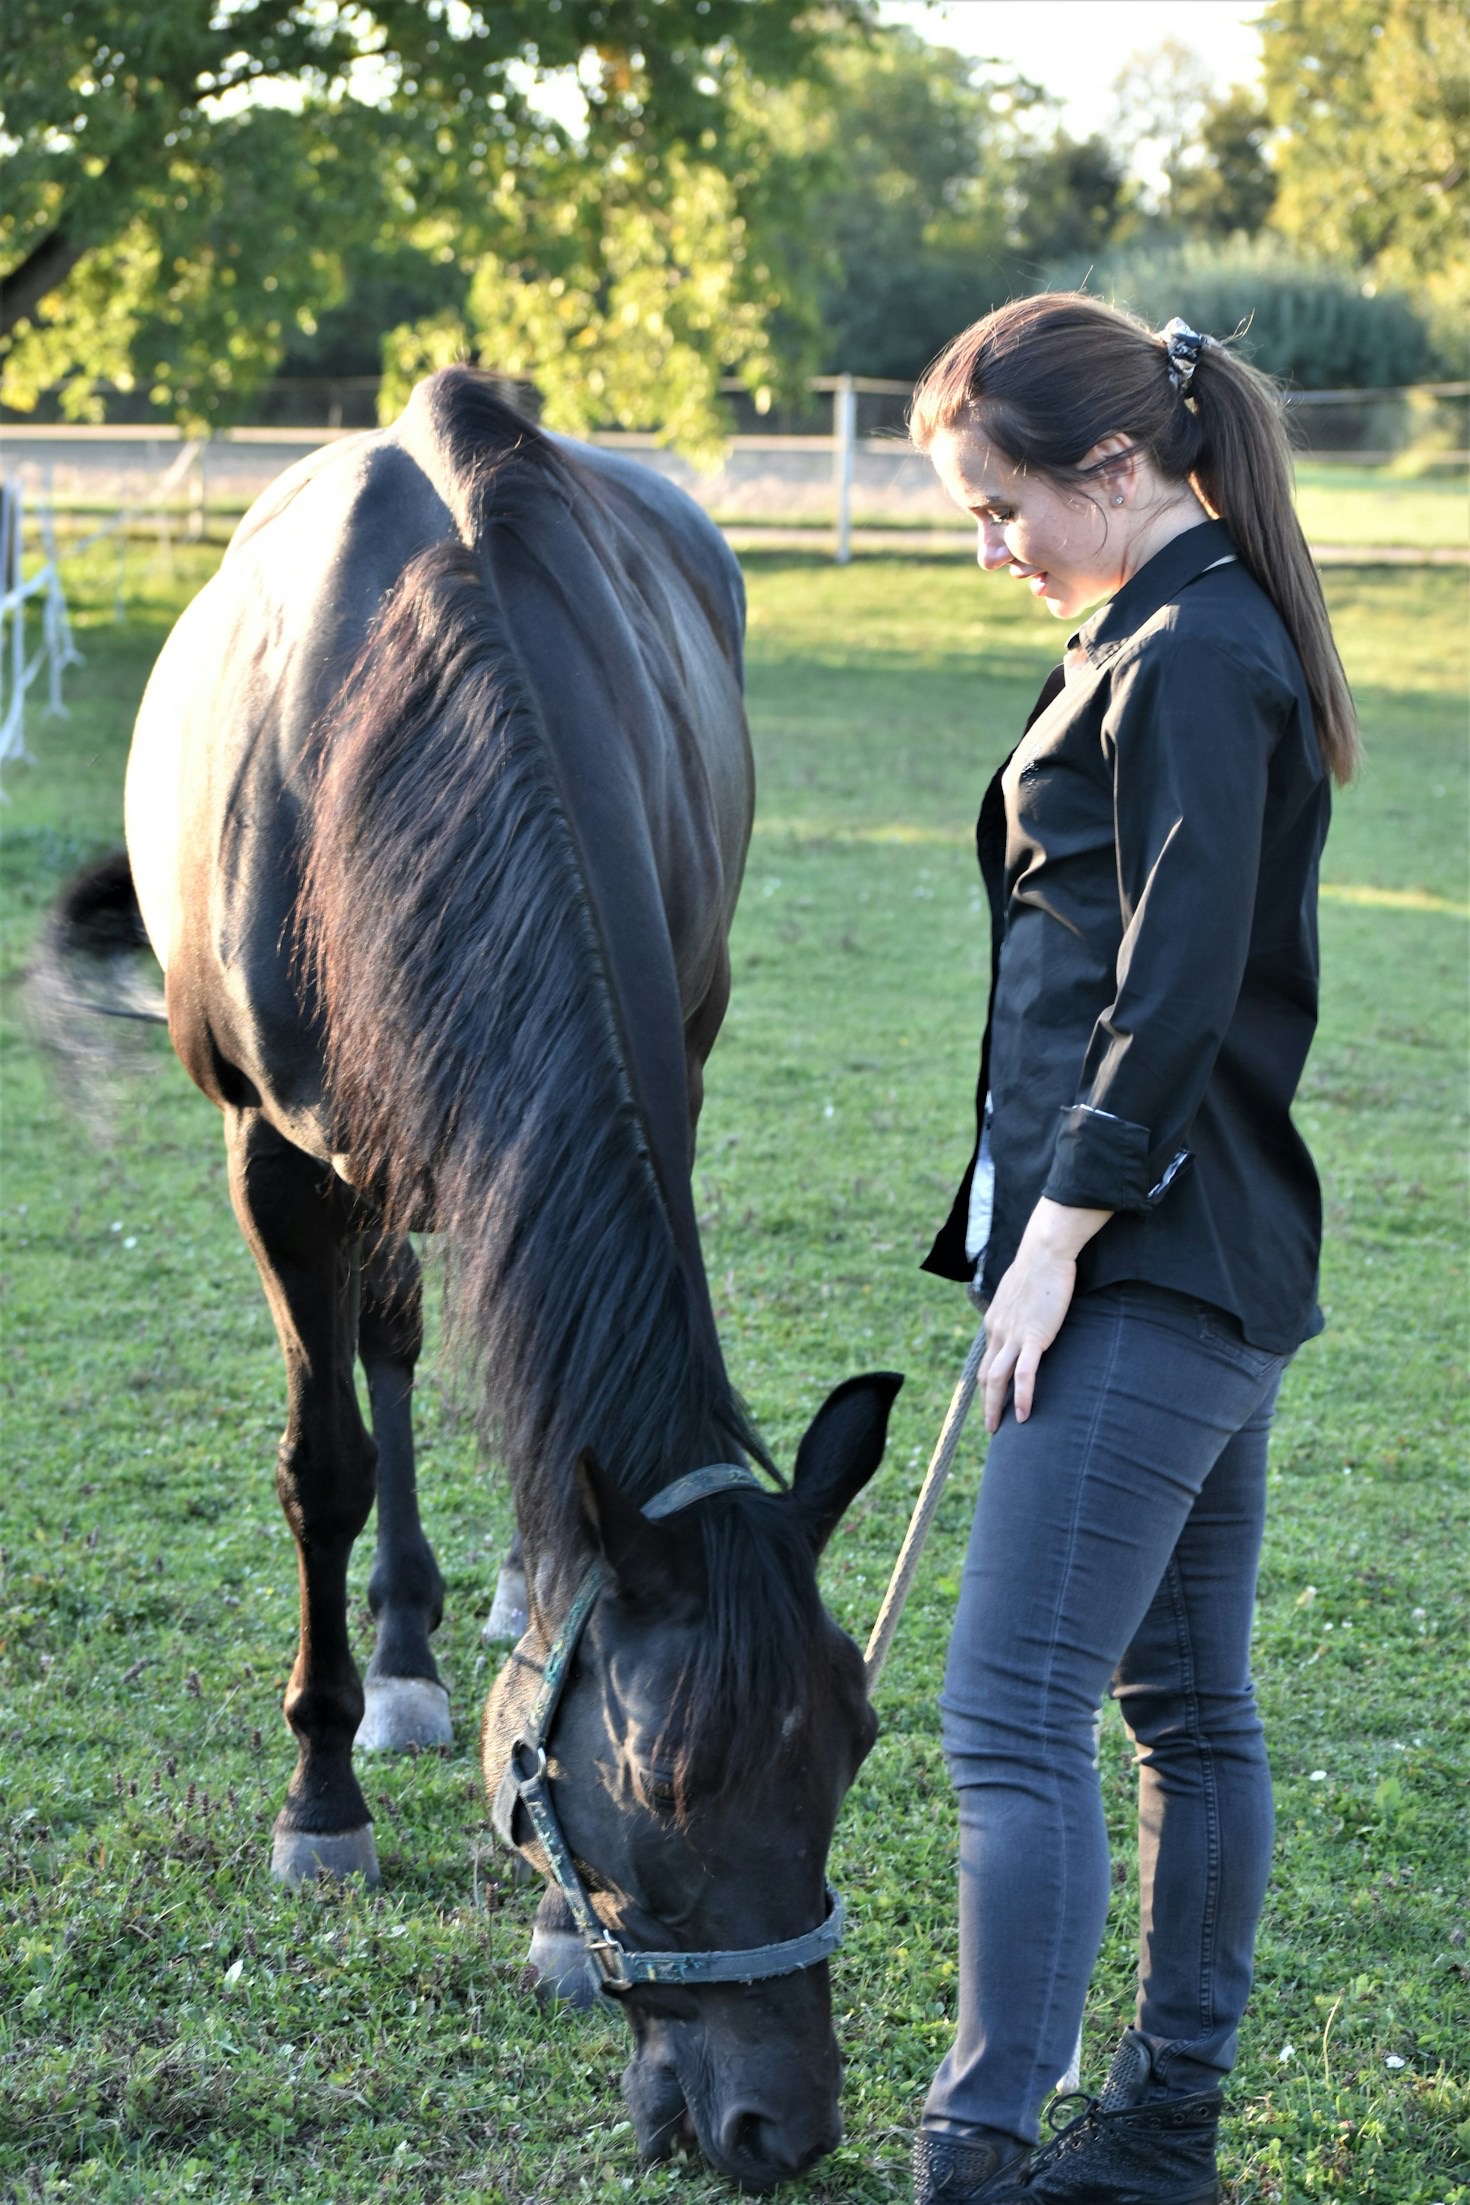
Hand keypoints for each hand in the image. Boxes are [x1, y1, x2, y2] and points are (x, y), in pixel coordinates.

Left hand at [978, 1198, 1110, 1430]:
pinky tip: (1024, 1415)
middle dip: (986, 1403)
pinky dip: (1022, 1396)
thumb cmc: (1039, 1268)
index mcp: (994, 1322)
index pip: (986, 1359)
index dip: (987, 1382)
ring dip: (996, 1407)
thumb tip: (1026, 1314)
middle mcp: (997, 1331)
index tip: (991, 1399)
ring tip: (999, 1429)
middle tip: (990, 1425)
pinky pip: (1025, 1374)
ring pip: (998, 1379)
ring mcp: (1014, 1335)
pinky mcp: (1034, 1336)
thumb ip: (1019, 1309)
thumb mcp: (1021, 1292)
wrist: (1045, 1252)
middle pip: (985, 1375)